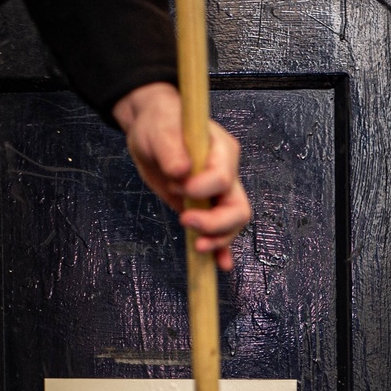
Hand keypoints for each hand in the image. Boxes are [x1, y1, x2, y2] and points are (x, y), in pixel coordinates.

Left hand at [112, 82, 250, 271]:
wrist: (153, 135)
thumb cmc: (160, 125)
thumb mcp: (160, 131)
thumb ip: (171, 149)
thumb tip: (181, 170)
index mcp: (221, 150)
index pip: (222, 177)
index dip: (202, 188)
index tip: (177, 185)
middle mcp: (226, 174)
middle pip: (237, 207)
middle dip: (215, 223)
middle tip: (186, 221)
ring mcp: (219, 194)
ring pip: (233, 224)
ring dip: (218, 239)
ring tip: (197, 247)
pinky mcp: (208, 208)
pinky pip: (221, 232)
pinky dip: (222, 250)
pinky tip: (220, 265)